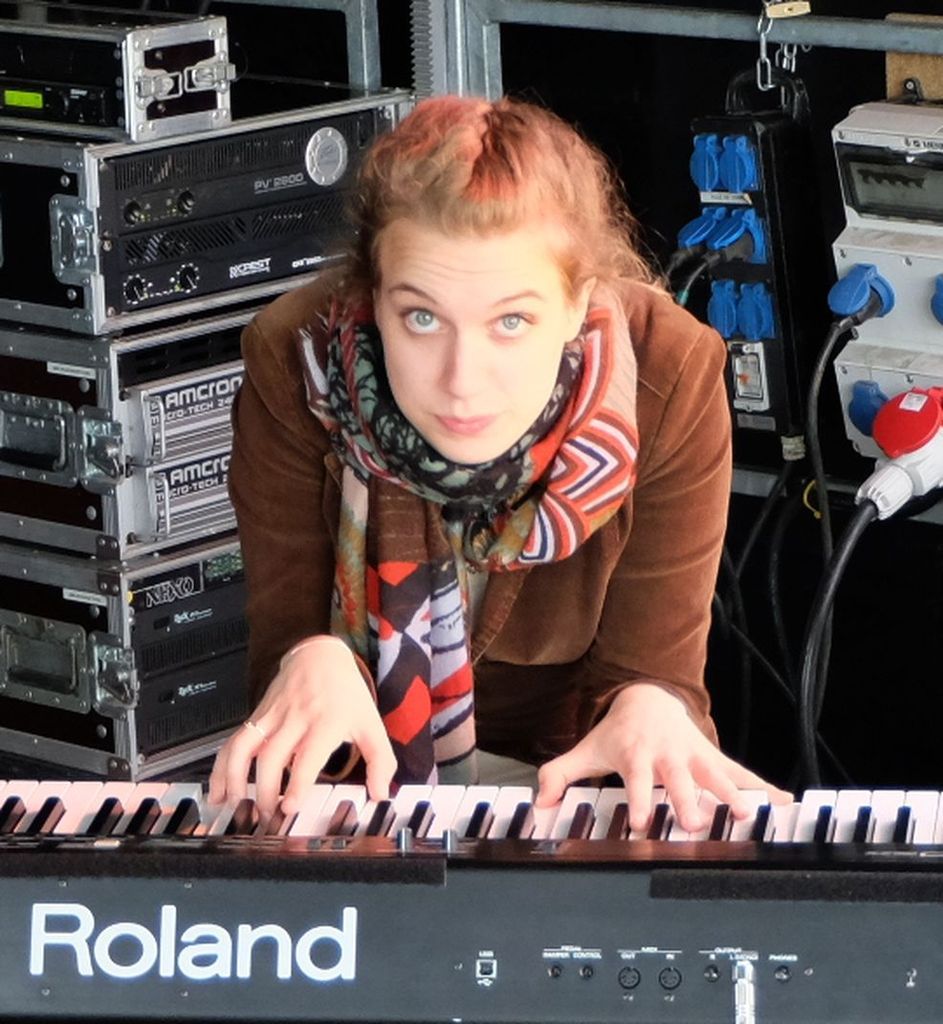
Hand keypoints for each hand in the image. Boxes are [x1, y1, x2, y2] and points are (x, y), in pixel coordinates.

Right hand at [208, 636, 396, 817]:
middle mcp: (296, 719)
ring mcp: (273, 716)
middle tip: (267, 817)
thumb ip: (380, 761)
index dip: (296, 783)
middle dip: (264, 790)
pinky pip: (235, 741)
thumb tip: (380, 794)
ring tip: (235, 806)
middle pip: (272, 756)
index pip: (308, 756)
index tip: (289, 807)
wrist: (320, 655)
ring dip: (236, 778)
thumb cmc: (346, 693)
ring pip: (246, 747)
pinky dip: (222, 766)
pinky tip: (218, 790)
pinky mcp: (257, 716)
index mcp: (326, 723)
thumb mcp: (371, 723)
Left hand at [535, 681, 791, 831]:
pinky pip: (743, 774)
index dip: (641, 800)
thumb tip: (539, 803)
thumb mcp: (586, 750)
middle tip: (698, 824)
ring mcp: (696, 756)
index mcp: (637, 756)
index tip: (646, 823)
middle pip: (681, 780)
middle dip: (690, 801)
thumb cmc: (617, 735)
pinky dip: (764, 789)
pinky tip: (786, 805)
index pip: (638, 780)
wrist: (649, 699)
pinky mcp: (715, 759)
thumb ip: (559, 774)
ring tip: (748, 816)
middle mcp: (669, 756)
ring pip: (717, 775)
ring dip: (733, 794)